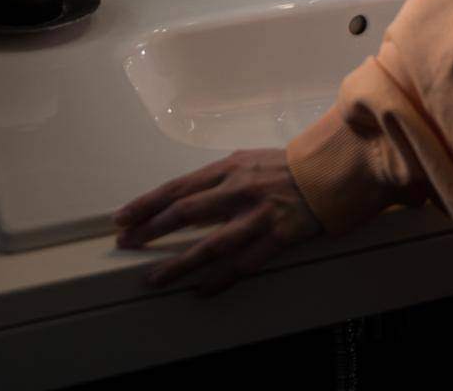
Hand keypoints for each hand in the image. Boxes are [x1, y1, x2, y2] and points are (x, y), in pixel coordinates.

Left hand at [112, 148, 323, 296]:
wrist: (330, 171)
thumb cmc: (285, 167)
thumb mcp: (247, 162)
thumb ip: (218, 180)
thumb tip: (185, 201)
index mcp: (229, 168)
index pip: (178, 187)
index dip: (147, 203)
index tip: (122, 217)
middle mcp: (239, 190)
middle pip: (186, 212)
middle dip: (151, 229)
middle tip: (126, 243)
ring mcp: (257, 215)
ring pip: (210, 244)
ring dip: (180, 263)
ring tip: (155, 278)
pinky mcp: (277, 237)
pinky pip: (243, 264)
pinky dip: (220, 280)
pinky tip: (200, 291)